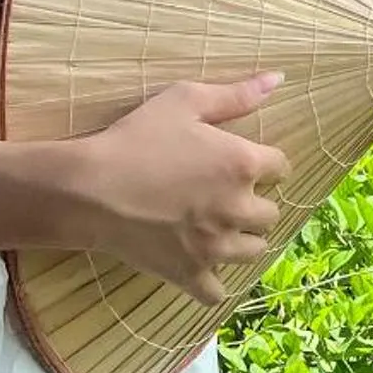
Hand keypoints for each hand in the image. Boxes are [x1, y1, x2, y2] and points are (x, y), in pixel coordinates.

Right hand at [64, 74, 291, 302]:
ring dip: (243, 239)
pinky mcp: (189, 274)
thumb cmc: (137, 138)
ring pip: (254, 251)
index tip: (245, 163)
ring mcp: (215, 247)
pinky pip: (217, 293)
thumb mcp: (185, 100)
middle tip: (228, 195)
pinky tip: (205, 267)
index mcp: (242, 164)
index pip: (281, 168)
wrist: (91, 188)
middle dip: (255, 202)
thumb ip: (236, 94)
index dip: (265, 163)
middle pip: (270, 213)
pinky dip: (215, 283)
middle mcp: (237, 208)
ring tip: (221, 228)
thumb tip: (278, 79)